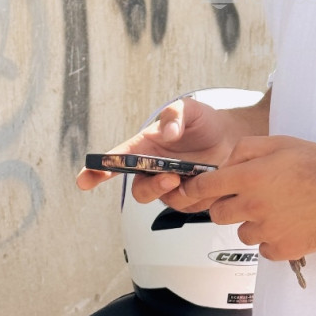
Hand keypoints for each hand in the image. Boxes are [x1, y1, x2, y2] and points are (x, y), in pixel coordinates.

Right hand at [75, 97, 242, 203]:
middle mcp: (152, 170)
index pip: (115, 161)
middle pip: (139, 190)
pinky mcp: (189, 198)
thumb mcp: (189, 109)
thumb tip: (168, 133)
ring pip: (164, 201)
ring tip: (197, 176)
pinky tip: (209, 179)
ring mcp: (170, 186)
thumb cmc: (202, 123)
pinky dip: (199, 195)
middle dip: (152, 187)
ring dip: (178, 192)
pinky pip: (188, 206)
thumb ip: (175, 115)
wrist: (230, 137)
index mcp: (143, 147)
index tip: (84, 180)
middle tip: (170, 178)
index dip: (97, 171)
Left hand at [162, 135, 315, 260]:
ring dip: (251, 223)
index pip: (205, 188)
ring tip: (276, 209)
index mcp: (250, 177)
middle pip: (218, 214)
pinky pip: (263, 249)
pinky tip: (288, 224)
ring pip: (241, 233)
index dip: (193, 190)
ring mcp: (267, 230)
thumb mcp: (280, 142)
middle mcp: (253, 205)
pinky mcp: (282, 249)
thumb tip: (226, 163)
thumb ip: (246, 149)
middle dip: (227, 204)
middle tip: (249, 196)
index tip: (191, 192)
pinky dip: (271, 239)